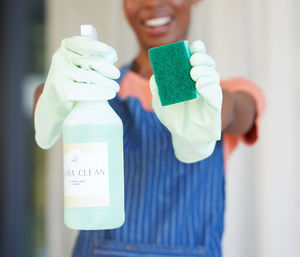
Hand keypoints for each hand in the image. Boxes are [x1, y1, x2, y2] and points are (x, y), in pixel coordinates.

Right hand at [34, 36, 119, 148]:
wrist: (56, 100)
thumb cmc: (75, 78)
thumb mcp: (81, 64)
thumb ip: (96, 57)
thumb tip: (111, 55)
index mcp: (65, 49)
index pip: (79, 44)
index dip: (92, 45)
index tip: (105, 48)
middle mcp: (59, 60)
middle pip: (89, 61)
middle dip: (107, 68)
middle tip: (117, 75)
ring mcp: (60, 76)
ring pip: (89, 77)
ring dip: (107, 83)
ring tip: (115, 88)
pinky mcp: (63, 92)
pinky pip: (86, 91)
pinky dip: (101, 93)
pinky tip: (110, 94)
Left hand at [150, 40, 221, 162]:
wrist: (183, 137)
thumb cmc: (173, 117)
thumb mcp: (159, 101)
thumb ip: (157, 87)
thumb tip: (155, 74)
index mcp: (190, 79)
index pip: (196, 61)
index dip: (197, 51)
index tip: (192, 46)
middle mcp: (202, 83)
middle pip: (207, 64)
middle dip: (202, 57)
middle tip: (192, 58)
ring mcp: (209, 94)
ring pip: (213, 76)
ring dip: (204, 70)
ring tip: (193, 72)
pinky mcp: (214, 106)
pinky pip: (214, 93)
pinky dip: (208, 86)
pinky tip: (199, 84)